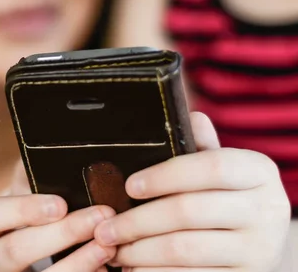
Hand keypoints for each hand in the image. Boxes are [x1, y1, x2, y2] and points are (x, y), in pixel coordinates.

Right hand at [0, 164, 116, 271]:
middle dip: (61, 234)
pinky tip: (104, 268)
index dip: (22, 210)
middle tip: (99, 217)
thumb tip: (51, 150)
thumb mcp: (19, 203)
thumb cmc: (23, 225)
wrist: (18, 267)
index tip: (60, 204)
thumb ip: (29, 180)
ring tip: (108, 245)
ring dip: (78, 262)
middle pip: (15, 250)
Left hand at [94, 112, 290, 271]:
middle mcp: (267, 210)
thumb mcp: (221, 170)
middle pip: (188, 211)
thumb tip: (191, 115)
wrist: (260, 245)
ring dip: (139, 251)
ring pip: (184, 248)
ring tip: (113, 249)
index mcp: (259, 172)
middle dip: (136, 221)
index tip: (129, 186)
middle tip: (104, 228)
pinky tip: (135, 268)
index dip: (165, 175)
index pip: (211, 166)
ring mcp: (259, 248)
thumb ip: (201, 147)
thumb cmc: (227, 199)